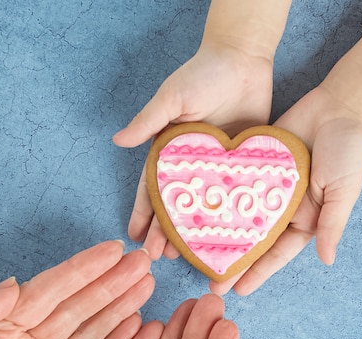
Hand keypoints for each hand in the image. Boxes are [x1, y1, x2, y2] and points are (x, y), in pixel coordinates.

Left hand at [0, 241, 153, 338]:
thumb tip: (16, 283)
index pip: (50, 292)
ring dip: (121, 308)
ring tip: (147, 284)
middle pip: (79, 308)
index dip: (83, 270)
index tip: (114, 250)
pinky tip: (138, 324)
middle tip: (144, 262)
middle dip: (112, 284)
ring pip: (93, 333)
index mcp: (4, 330)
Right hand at [113, 43, 273, 259]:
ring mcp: (216, 169)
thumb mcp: (172, 97)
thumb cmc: (203, 73)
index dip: (143, 214)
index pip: (151, 189)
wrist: (243, 57)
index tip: (135, 238)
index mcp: (169, 152)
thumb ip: (148, 121)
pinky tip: (226, 237)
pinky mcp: (242, 166)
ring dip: (193, 232)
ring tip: (188, 256)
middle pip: (175, 206)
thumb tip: (118, 141)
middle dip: (165, 232)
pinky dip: (228, 217)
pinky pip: (233, 196)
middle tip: (158, 258)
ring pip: (202, 208)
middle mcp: (190, 165)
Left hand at [210, 86, 361, 295]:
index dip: (258, 273)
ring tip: (197, 258)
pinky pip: (232, 188)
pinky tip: (198, 216)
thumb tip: (327, 260)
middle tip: (211, 285)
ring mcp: (264, 190)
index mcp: (303, 221)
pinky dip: (218, 202)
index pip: (276, 254)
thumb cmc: (347, 150)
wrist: (336, 107)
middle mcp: (281, 210)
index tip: (238, 290)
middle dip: (234, 265)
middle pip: (253, 244)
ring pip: (238, 220)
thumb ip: (332, 224)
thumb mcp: (343, 191)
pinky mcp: (252, 168)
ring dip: (220, 238)